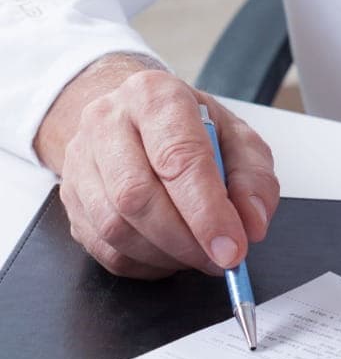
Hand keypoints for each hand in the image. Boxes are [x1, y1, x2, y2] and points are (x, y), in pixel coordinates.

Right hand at [35, 54, 279, 277]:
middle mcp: (108, 123)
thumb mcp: (236, 137)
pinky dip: (143, 263)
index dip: (207, 212)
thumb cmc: (188, 126)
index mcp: (154, 96)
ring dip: (164, 255)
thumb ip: (253, 178)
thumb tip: (252, 224)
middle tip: (219, 258)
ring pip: (115, 227)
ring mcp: (81, 160)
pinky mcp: (69, 197)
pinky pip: (102, 248)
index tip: (232, 247)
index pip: (178, 158)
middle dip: (185, 240)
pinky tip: (168, 255)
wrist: (133, 115)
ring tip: (197, 254)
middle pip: (138, 197)